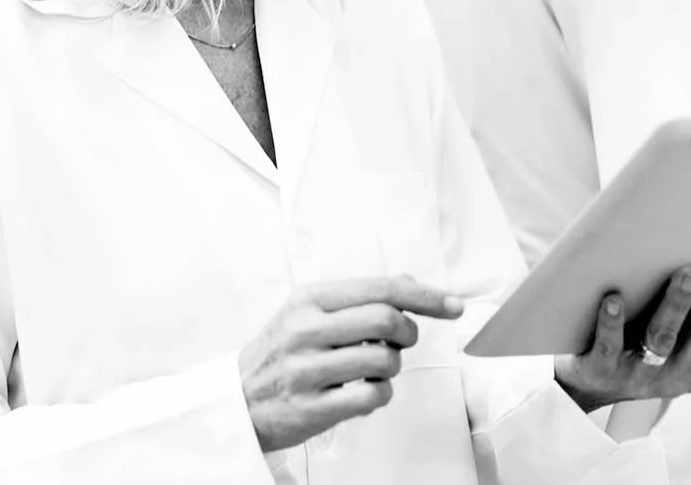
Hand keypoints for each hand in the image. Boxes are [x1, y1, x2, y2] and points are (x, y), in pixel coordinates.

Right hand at [239, 275, 461, 452]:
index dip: (425, 296)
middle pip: (387, 320)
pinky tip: (363, 390)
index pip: (381, 288)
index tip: (452, 305)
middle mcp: (306, 329)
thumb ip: (358, 298)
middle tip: (400, 341)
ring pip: (384, 359)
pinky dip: (380, 394)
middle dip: (408, 332)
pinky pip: (373, 396)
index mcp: (309, 299)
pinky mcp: (313, 406)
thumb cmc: (280, 353)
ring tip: (370, 368)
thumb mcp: (308, 311)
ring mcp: (308, 369)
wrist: (237, 399)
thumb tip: (411, 285)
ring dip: (391, 366)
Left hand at [554, 253, 690, 411]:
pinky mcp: (602, 370)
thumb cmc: (640, 349)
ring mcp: (639, 374)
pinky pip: (609, 345)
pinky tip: (613, 297)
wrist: (587, 388)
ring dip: (678, 304)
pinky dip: (612, 322)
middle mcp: (676, 375)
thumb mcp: (679, 343)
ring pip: (664, 338)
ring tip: (688, 271)